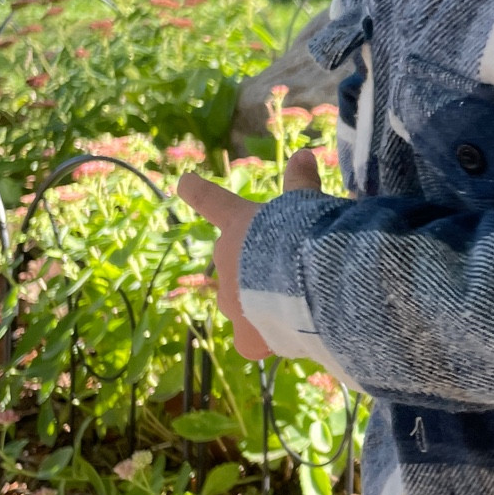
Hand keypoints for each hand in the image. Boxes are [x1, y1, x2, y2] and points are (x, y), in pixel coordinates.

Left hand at [178, 150, 321, 361]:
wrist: (310, 287)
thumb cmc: (306, 237)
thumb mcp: (306, 203)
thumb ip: (301, 182)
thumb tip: (303, 153)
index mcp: (238, 226)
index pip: (212, 202)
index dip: (197, 191)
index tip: (183, 183)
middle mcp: (226, 263)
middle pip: (232, 265)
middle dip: (254, 270)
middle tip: (289, 272)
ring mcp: (232, 303)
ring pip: (242, 304)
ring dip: (261, 304)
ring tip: (297, 306)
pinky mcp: (246, 338)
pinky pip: (252, 342)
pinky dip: (266, 341)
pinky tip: (290, 340)